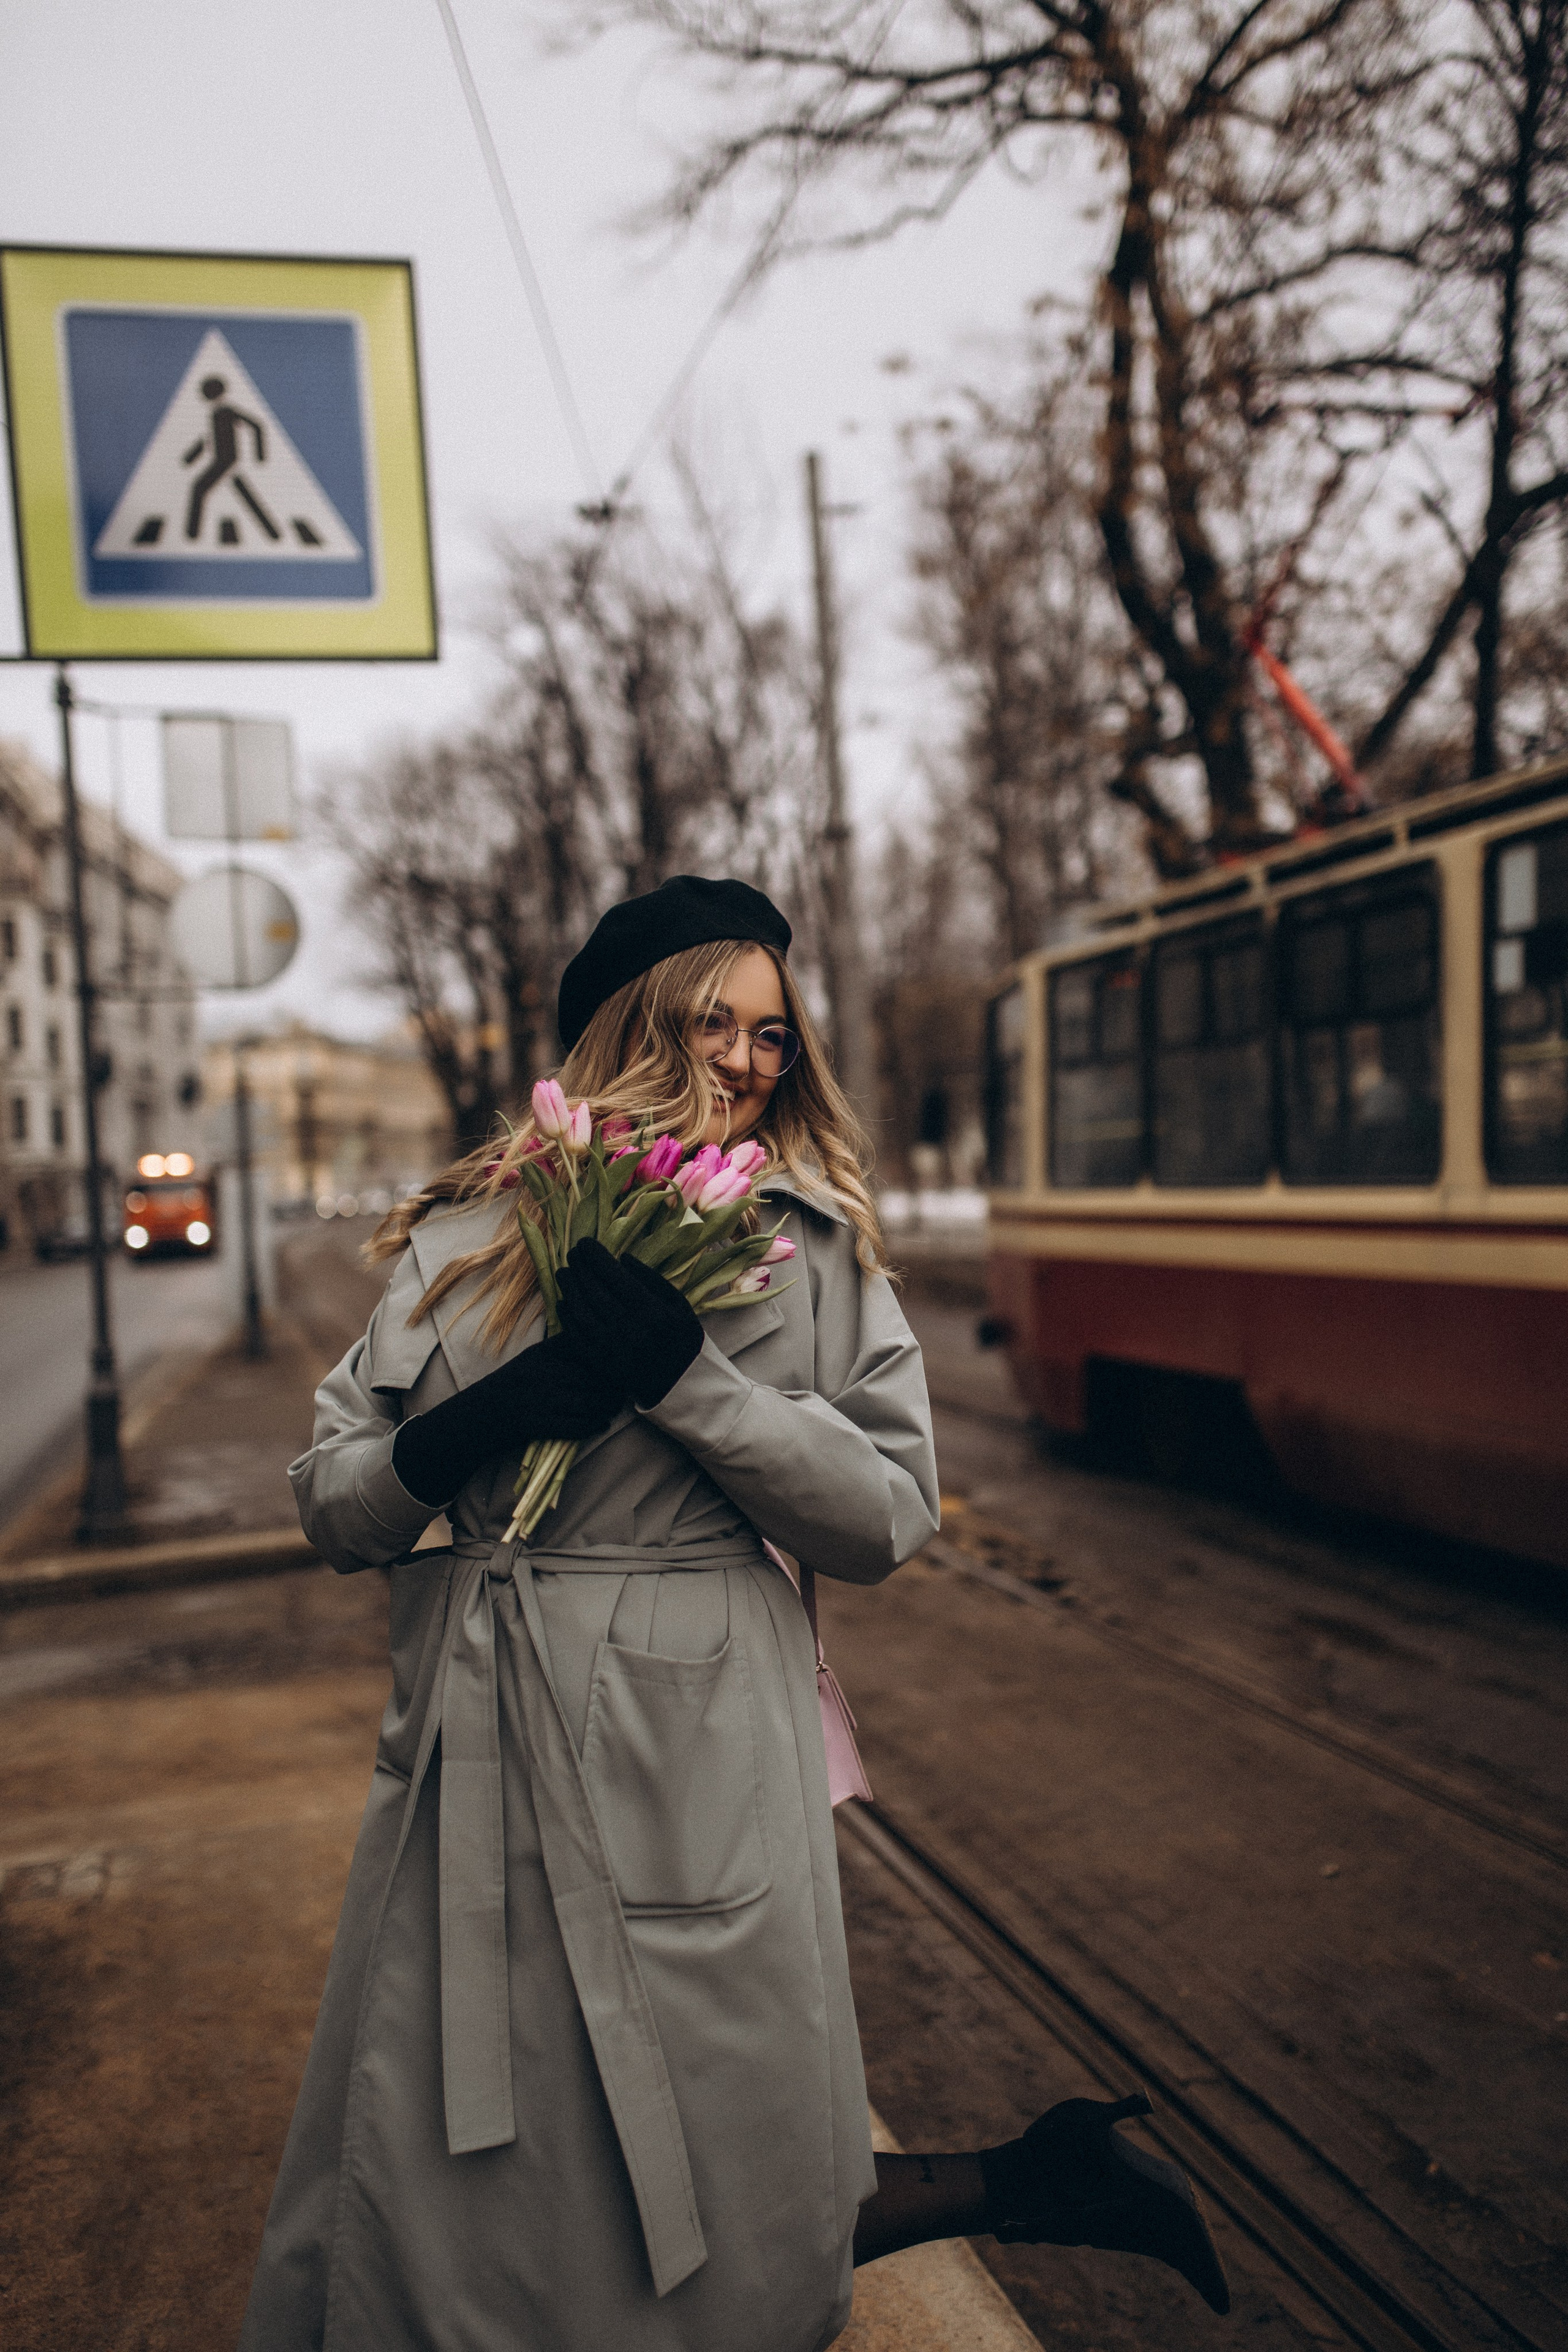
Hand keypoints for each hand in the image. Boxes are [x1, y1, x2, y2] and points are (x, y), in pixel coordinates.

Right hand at [393, 1329, 625, 1507]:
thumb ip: (560, 1349)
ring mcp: (539, 1399)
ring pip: (589, 1402)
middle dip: (613, 1385)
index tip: (622, 1361)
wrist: (476, 1419)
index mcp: (541, 1354)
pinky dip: (593, 1426)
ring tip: (613, 1406)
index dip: (607, 1357)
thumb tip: (596, 1342)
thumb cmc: (508, 1388)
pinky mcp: (538, 1425)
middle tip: (624, 1389)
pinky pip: (576, 1426)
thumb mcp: (530, 1360)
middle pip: (592, 1376)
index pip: (584, 1348)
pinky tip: (600, 1424)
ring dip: (607, 1406)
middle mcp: (541, 1373)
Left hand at [557, 1238, 703, 1410]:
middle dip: (579, 1266)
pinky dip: (567, 1316)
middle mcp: (628, 1328)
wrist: (680, 1382)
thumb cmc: (682, 1338)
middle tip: (573, 1253)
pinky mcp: (600, 1363)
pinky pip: (576, 1336)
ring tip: (564, 1272)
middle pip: (593, 1290)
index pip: (613, 1274)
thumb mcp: (678, 1303)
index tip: (585, 1243)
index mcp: (650, 1310)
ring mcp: (611, 1347)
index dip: (595, 1255)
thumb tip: (621, 1258)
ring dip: (569, 1288)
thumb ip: (651, 1279)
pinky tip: (565, 1302)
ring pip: (580, 1311)